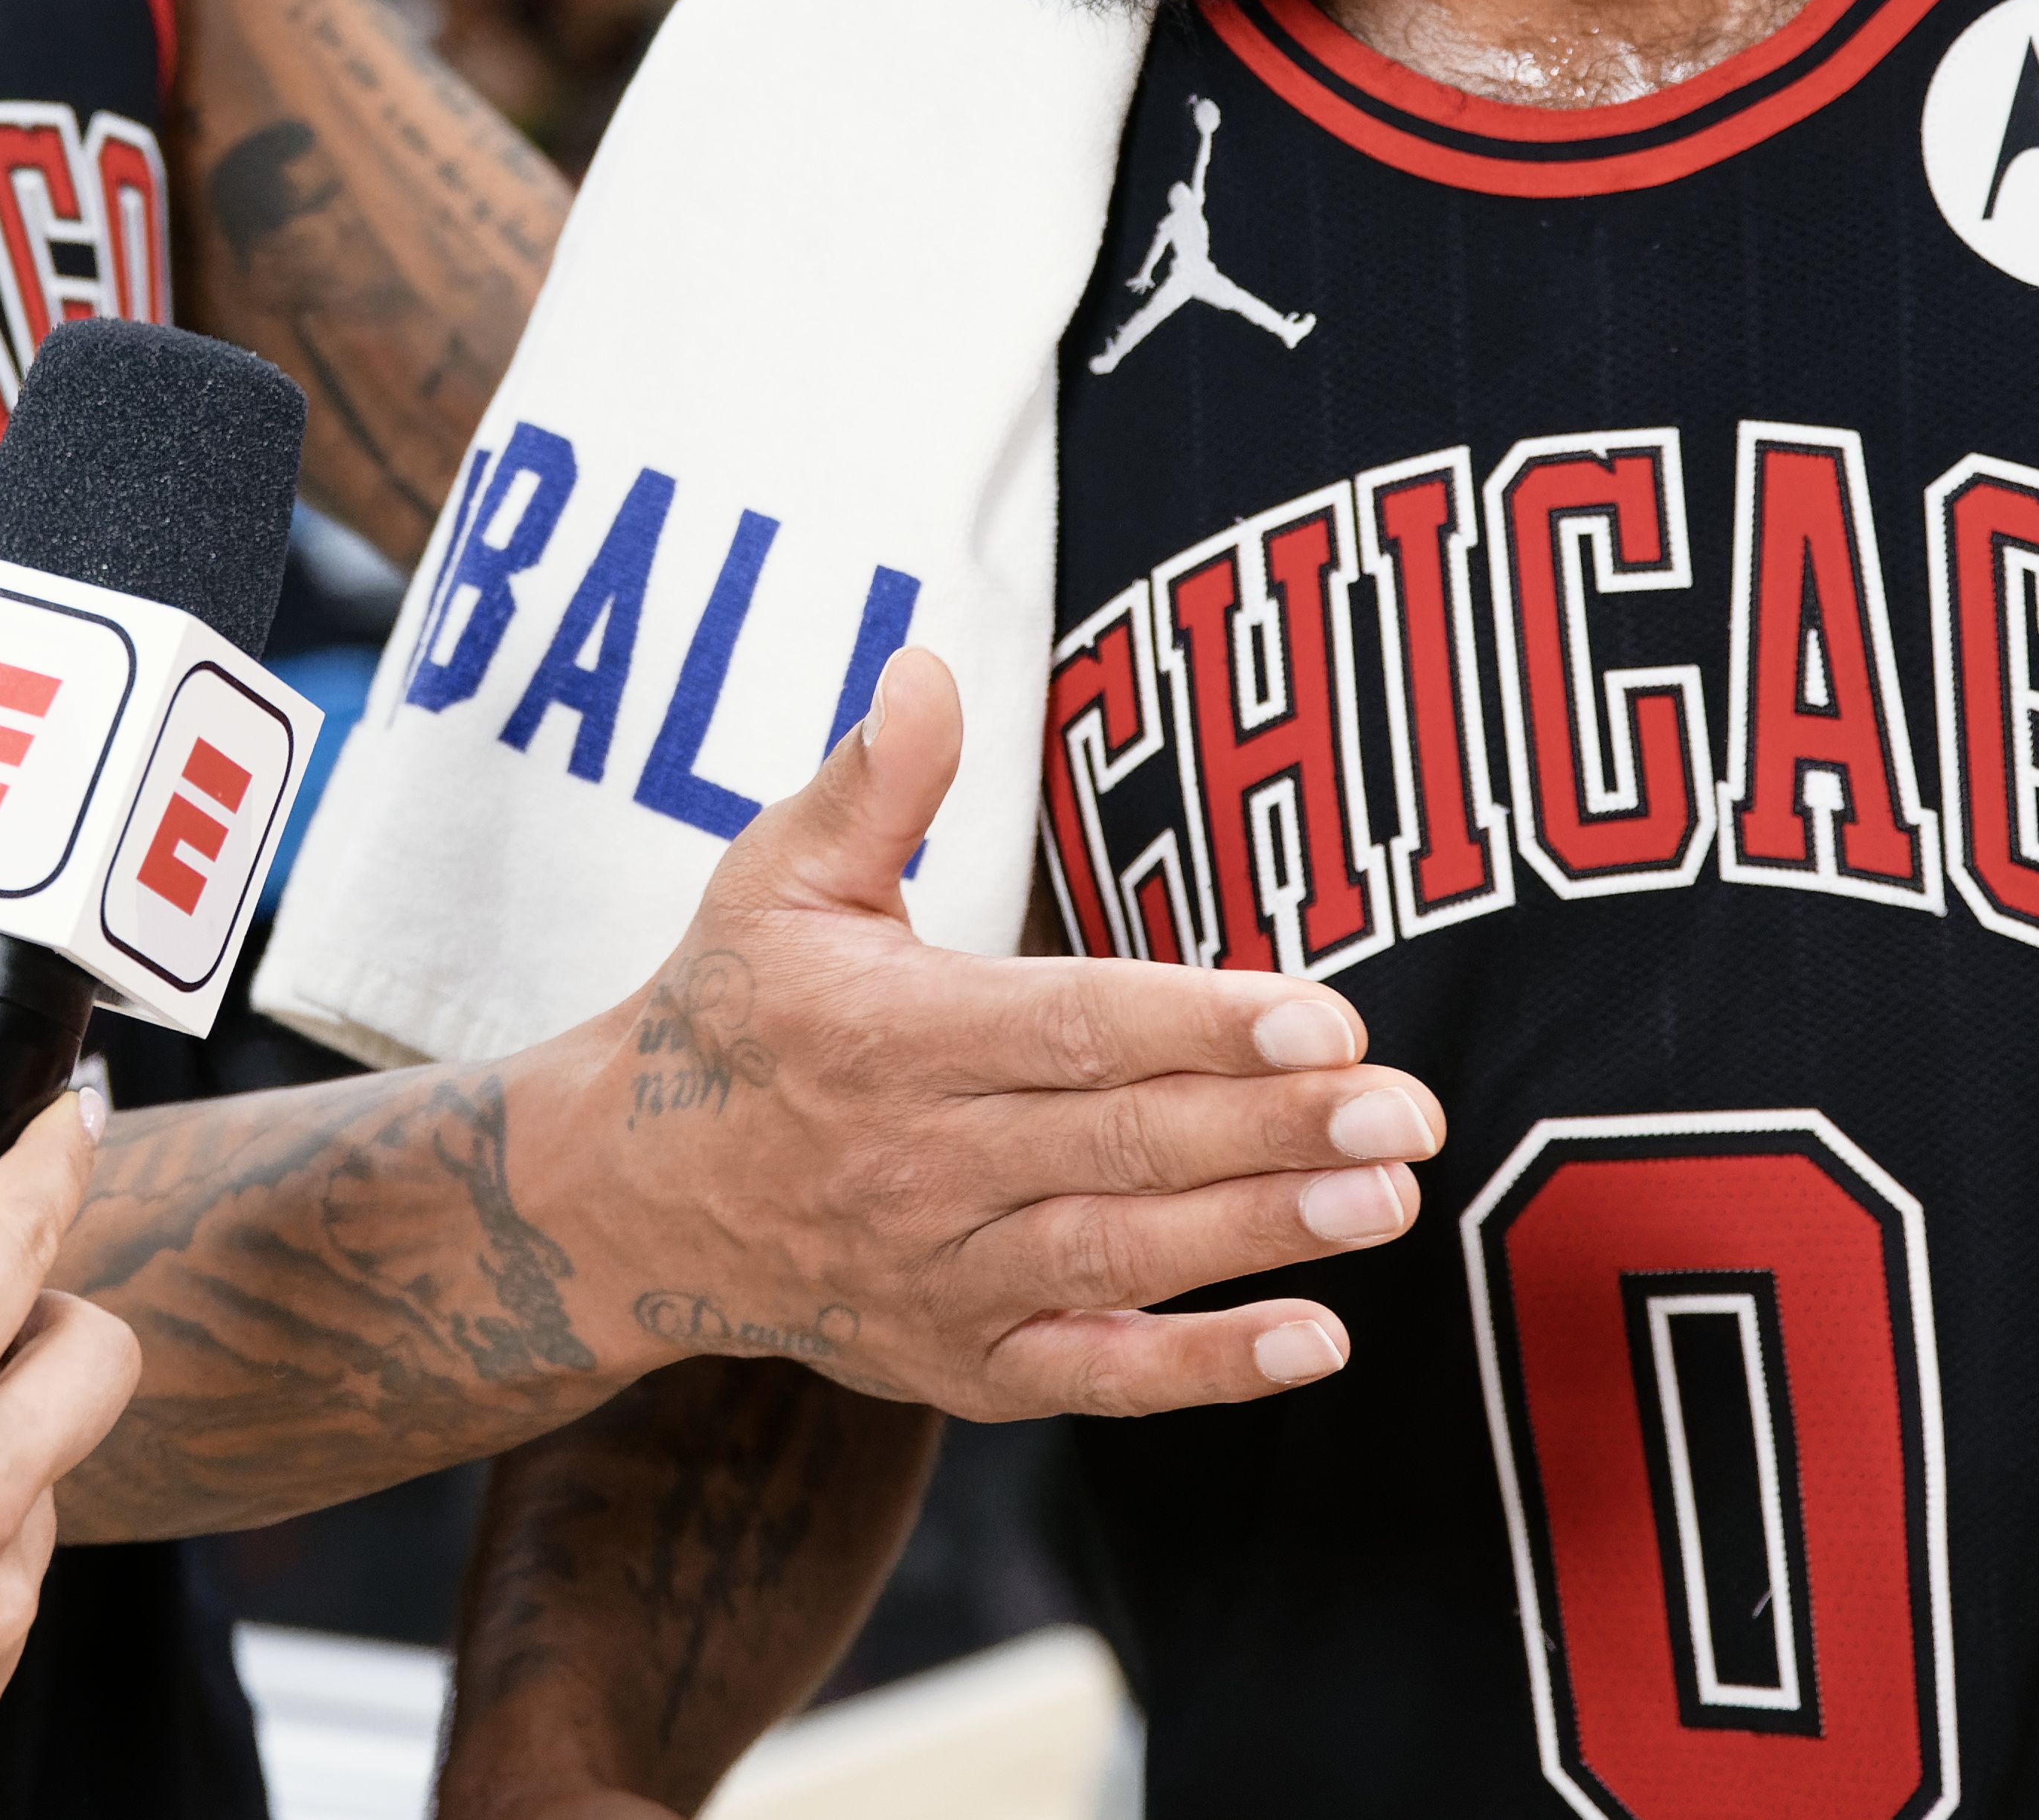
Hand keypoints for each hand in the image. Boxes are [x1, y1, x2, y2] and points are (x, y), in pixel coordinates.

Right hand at [545, 649, 1443, 1421]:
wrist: (628, 1201)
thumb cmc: (733, 1011)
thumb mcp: (774, 879)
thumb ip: (874, 783)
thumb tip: (930, 663)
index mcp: (887, 1035)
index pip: (1070, 1027)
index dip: (1200, 1024)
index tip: (1325, 1013)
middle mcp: (918, 1164)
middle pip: (1122, 1143)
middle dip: (1274, 1128)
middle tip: (1409, 1109)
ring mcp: (941, 1277)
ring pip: (1124, 1257)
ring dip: (1264, 1234)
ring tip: (1388, 1200)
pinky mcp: (960, 1365)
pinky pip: (1095, 1375)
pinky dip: (1203, 1370)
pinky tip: (1318, 1339)